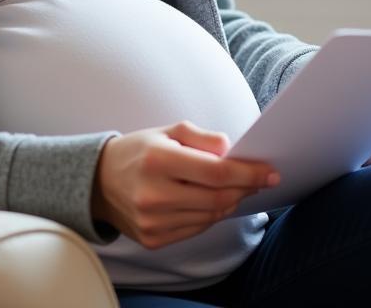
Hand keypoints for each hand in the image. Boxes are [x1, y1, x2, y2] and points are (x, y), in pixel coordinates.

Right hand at [91, 120, 280, 249]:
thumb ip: (202, 138)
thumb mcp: (167, 131)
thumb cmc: (140, 150)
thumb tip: (232, 150)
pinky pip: (195, 229)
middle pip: (217, 197)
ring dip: (229, 201)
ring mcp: (153, 221)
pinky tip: (210, 201)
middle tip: (259, 178)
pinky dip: (210, 215)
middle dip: (245, 188)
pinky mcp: (153, 239)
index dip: (248, 173)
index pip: (215, 172)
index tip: (270, 172)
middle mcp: (154, 194)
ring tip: (235, 188)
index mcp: (158, 160)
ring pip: (210, 216)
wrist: (100, 181)